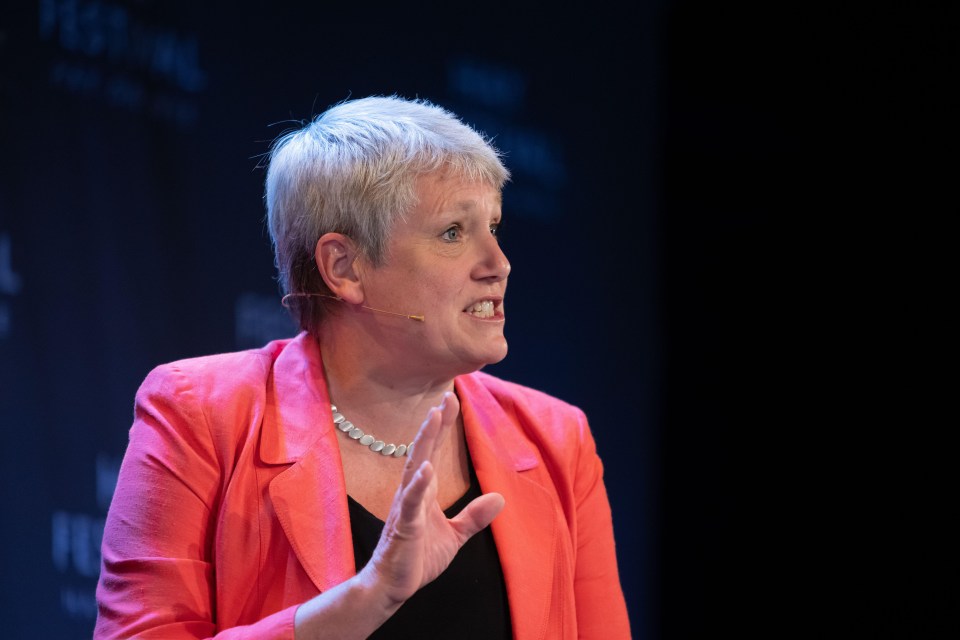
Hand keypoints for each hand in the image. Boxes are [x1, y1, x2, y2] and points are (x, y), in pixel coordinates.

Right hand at [358, 391, 504, 608]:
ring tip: (432, 419)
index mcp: (424, 492)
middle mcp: (413, 493)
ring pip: (414, 467)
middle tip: (444, 398)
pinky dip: (418, 484)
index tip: (451, 400)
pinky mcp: (405, 527)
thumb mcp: (455, 536)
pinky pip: (411, 503)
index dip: (442, 426)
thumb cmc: (417, 558)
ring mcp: (406, 508)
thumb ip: (474, 517)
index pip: (433, 451)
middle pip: (423, 450)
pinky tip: (425, 469)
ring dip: (424, 442)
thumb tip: (500, 497)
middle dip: (434, 424)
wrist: (393, 586)